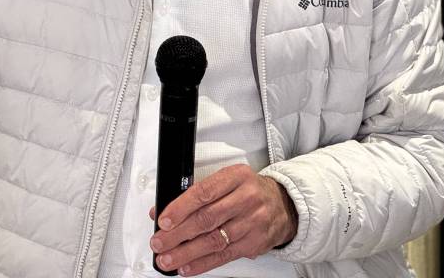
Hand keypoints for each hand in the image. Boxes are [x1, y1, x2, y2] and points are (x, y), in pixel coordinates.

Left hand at [148, 163, 297, 275]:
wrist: (283, 204)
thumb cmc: (249, 190)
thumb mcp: (227, 180)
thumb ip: (196, 194)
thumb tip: (163, 210)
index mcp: (236, 177)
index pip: (204, 192)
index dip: (181, 208)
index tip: (164, 220)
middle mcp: (246, 199)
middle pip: (207, 219)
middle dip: (179, 234)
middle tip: (159, 242)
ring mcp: (252, 222)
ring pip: (214, 240)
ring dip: (186, 252)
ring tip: (168, 259)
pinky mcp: (254, 244)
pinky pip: (224, 256)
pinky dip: (202, 263)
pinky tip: (187, 266)